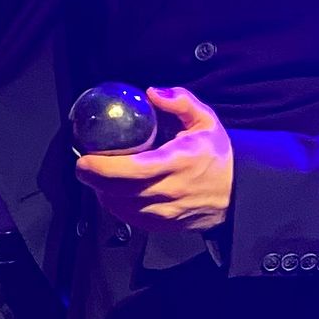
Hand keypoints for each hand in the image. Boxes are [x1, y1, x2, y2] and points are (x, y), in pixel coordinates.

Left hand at [75, 87, 231, 232]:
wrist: (237, 194)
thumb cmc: (216, 154)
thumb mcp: (205, 120)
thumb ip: (180, 102)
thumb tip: (152, 93)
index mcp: (179, 162)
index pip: (135, 169)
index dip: (105, 167)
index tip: (86, 158)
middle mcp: (171, 190)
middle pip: (121, 191)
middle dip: (93, 178)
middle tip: (82, 165)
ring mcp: (166, 211)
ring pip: (121, 207)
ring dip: (102, 192)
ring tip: (96, 175)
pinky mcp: (163, 225)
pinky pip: (130, 218)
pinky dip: (115, 205)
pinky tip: (111, 191)